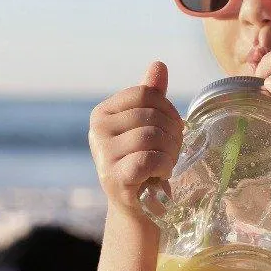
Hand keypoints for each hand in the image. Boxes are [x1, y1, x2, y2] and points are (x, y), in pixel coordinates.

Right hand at [88, 61, 183, 215]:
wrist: (137, 205)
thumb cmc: (144, 161)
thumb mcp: (147, 126)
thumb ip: (151, 96)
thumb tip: (159, 64)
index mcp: (103, 113)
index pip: (146, 93)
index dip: (169, 109)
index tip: (173, 128)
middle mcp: (97, 130)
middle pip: (151, 115)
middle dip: (173, 133)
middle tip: (173, 150)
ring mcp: (103, 154)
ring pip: (152, 137)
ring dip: (171, 151)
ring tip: (167, 162)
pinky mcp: (114, 177)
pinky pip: (148, 159)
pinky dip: (164, 165)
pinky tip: (162, 173)